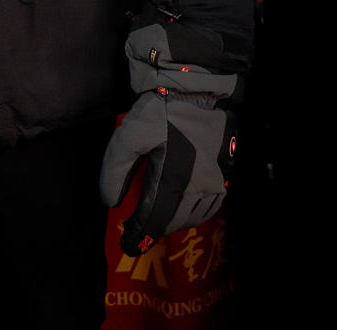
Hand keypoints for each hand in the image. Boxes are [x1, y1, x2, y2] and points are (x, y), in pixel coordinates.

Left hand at [99, 89, 235, 255]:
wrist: (198, 90)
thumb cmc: (160, 112)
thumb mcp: (127, 135)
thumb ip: (114, 170)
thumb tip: (110, 202)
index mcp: (174, 180)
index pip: (154, 220)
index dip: (139, 235)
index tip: (127, 245)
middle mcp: (198, 188)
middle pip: (173, 222)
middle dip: (153, 229)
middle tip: (136, 230)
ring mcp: (216, 183)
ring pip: (193, 217)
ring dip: (173, 222)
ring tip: (156, 218)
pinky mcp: (226, 175)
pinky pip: (212, 206)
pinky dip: (194, 213)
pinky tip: (182, 206)